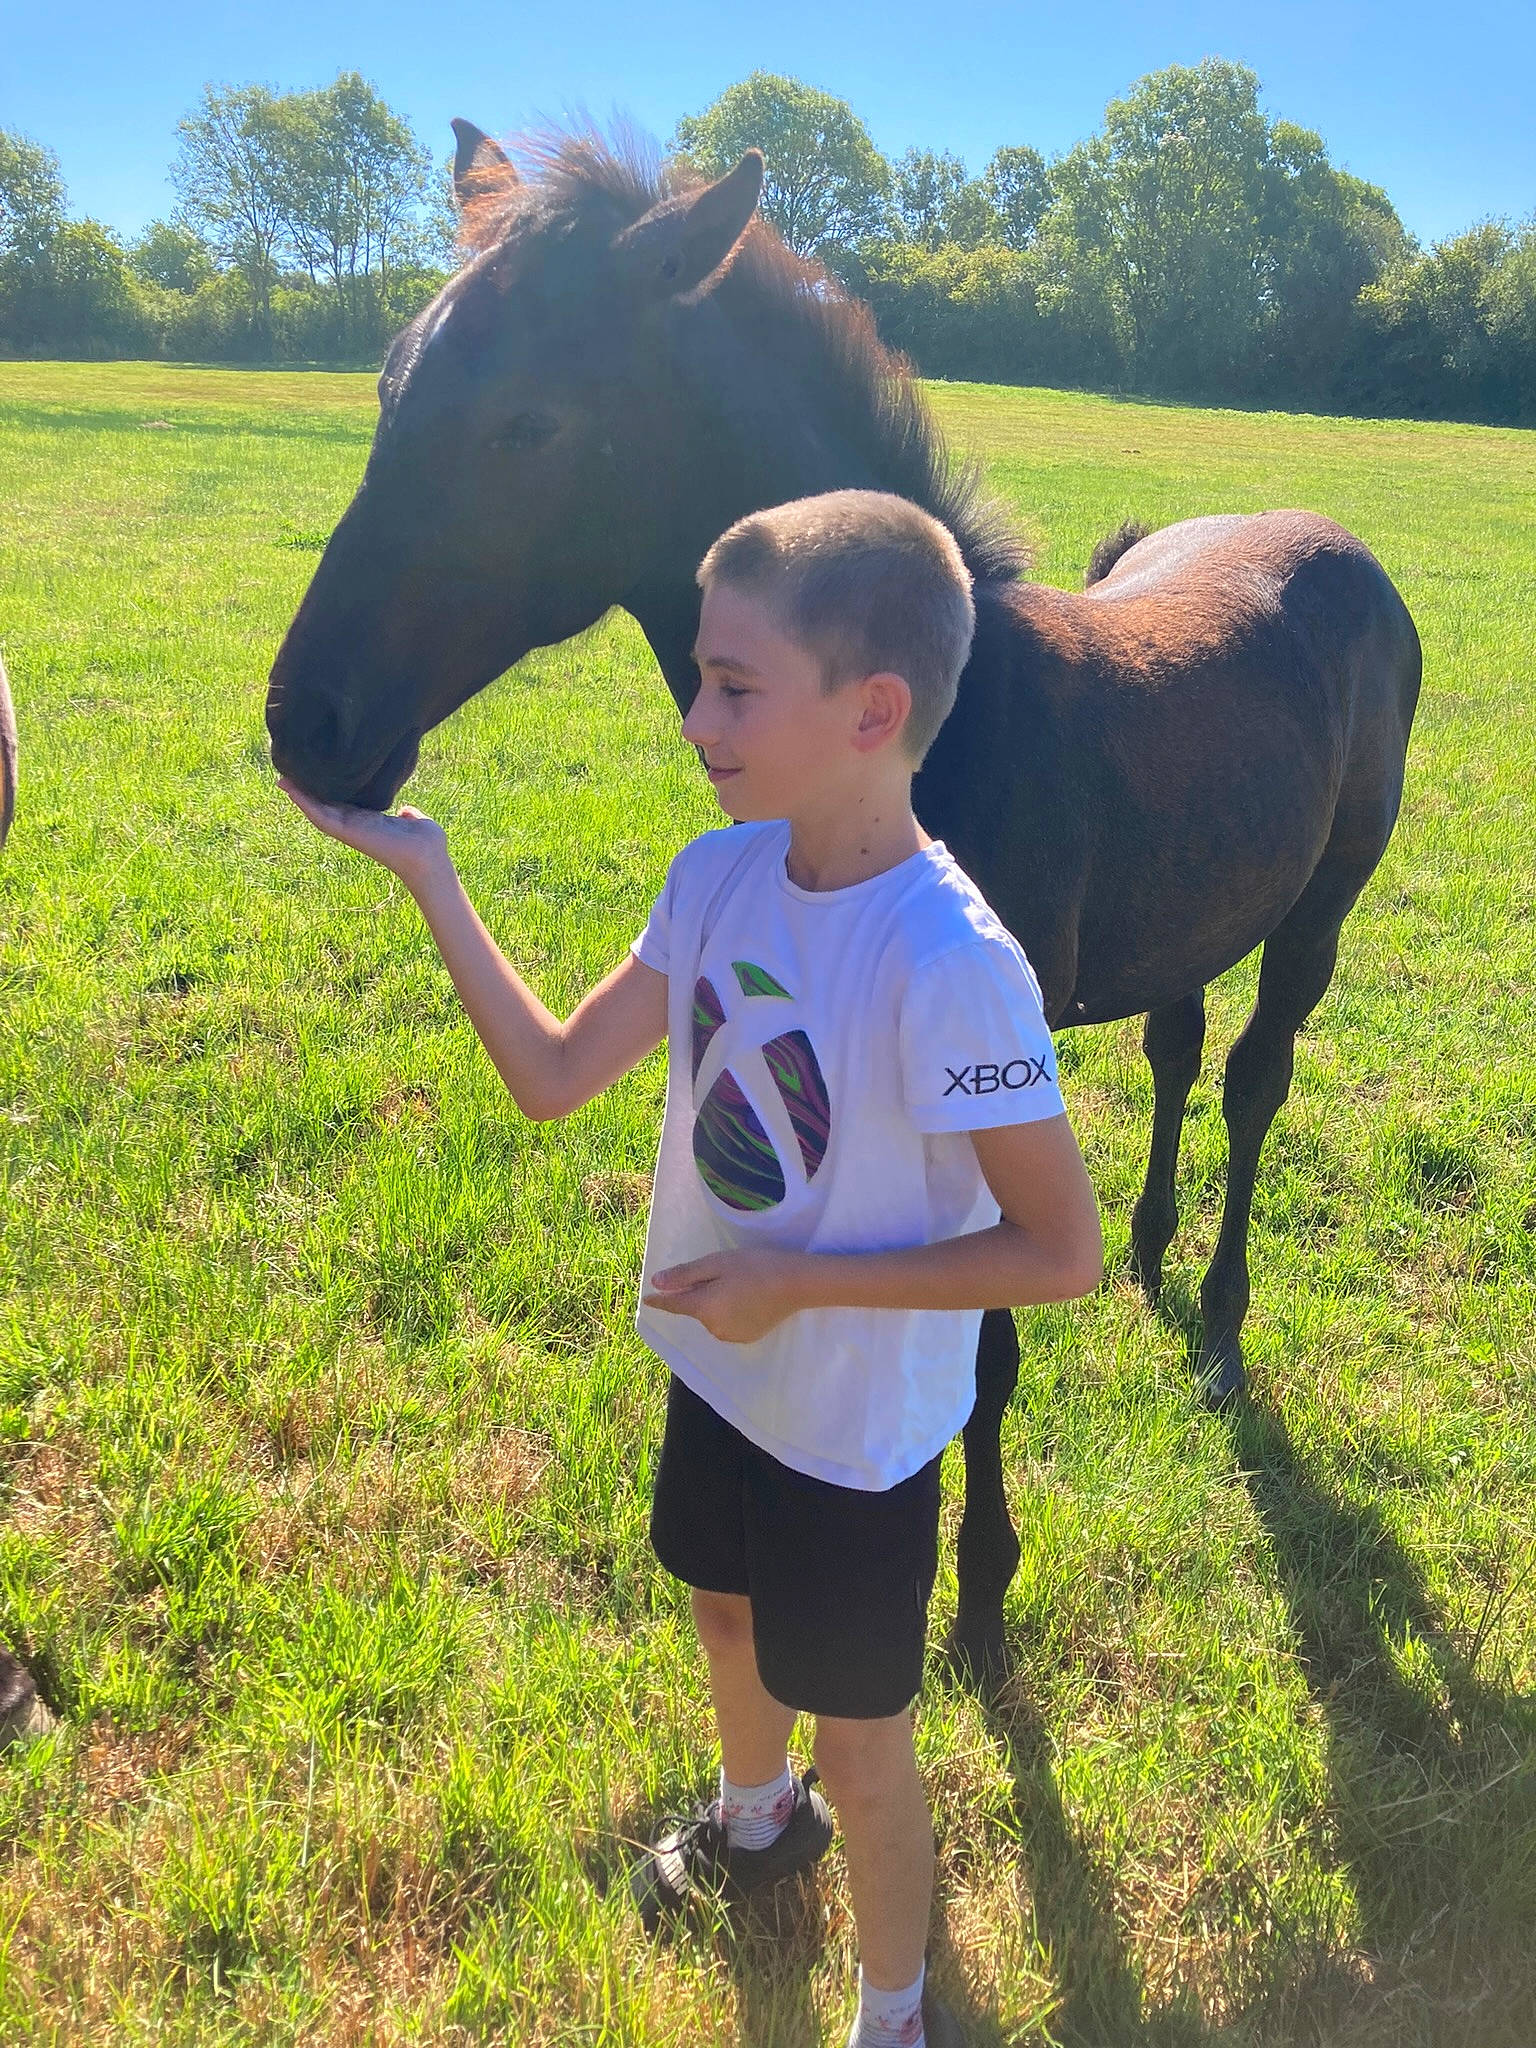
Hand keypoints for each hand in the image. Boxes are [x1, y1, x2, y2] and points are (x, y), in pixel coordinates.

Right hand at [279, 777, 451, 892]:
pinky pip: (322, 817)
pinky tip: (292, 790)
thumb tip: (407, 811)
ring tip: (282, 779)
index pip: (342, 803)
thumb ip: (408, 815)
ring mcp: (351, 830)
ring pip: (317, 811)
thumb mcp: (414, 821)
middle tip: (287, 774)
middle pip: (324, 805)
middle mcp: (356, 825)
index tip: (314, 775)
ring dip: (299, 796)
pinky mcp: (349, 832)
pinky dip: (306, 804)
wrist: (429, 857)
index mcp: (369, 821)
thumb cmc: (427, 843)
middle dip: (306, 791)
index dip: (327, 790)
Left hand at [642, 1247, 805, 1343]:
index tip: (647, 1299)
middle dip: (700, 1294)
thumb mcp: (717, 1264)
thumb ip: (685, 1275)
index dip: (660, 1300)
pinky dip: (730, 1313)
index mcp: (703, 1307)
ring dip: (716, 1304)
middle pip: (697, 1308)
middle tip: (723, 1273)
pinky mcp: (747, 1338)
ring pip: (712, 1317)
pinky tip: (747, 1299)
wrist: (795, 1284)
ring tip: (739, 1285)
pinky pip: (728, 1324)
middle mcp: (713, 1327)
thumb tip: (656, 1283)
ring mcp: (731, 1336)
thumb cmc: (754, 1267)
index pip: (673, 1305)